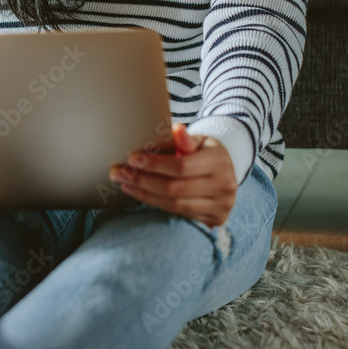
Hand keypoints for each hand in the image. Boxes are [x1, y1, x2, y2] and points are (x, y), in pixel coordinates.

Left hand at [108, 123, 237, 226]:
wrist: (227, 169)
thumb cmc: (205, 151)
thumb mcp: (198, 140)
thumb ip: (186, 139)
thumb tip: (177, 129)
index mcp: (219, 162)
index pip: (181, 166)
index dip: (154, 164)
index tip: (132, 159)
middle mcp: (224, 186)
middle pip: (174, 189)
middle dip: (143, 181)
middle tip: (120, 173)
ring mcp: (221, 205)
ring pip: (175, 205)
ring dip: (145, 195)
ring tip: (125, 184)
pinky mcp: (215, 219)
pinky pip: (179, 215)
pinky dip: (157, 204)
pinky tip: (141, 194)